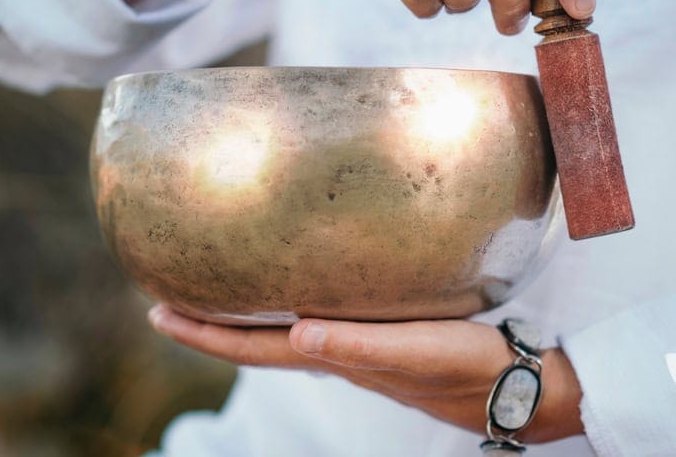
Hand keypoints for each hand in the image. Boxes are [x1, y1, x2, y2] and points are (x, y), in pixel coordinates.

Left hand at [148, 305, 583, 443]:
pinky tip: (295, 290)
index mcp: (336, 358)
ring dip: (242, 318)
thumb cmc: (469, 368)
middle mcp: (337, 354)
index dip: (205, 335)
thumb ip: (358, 347)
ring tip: (214, 293)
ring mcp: (357, 348)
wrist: (516, 385)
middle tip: (167, 299)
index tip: (158, 314)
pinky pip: (316, 319)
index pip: (254, 349)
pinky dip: (286, 307)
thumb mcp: (415, 353)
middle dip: (210, 325)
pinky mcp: (381, 334)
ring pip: (282, 334)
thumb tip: (297, 333)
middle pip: (256, 343)